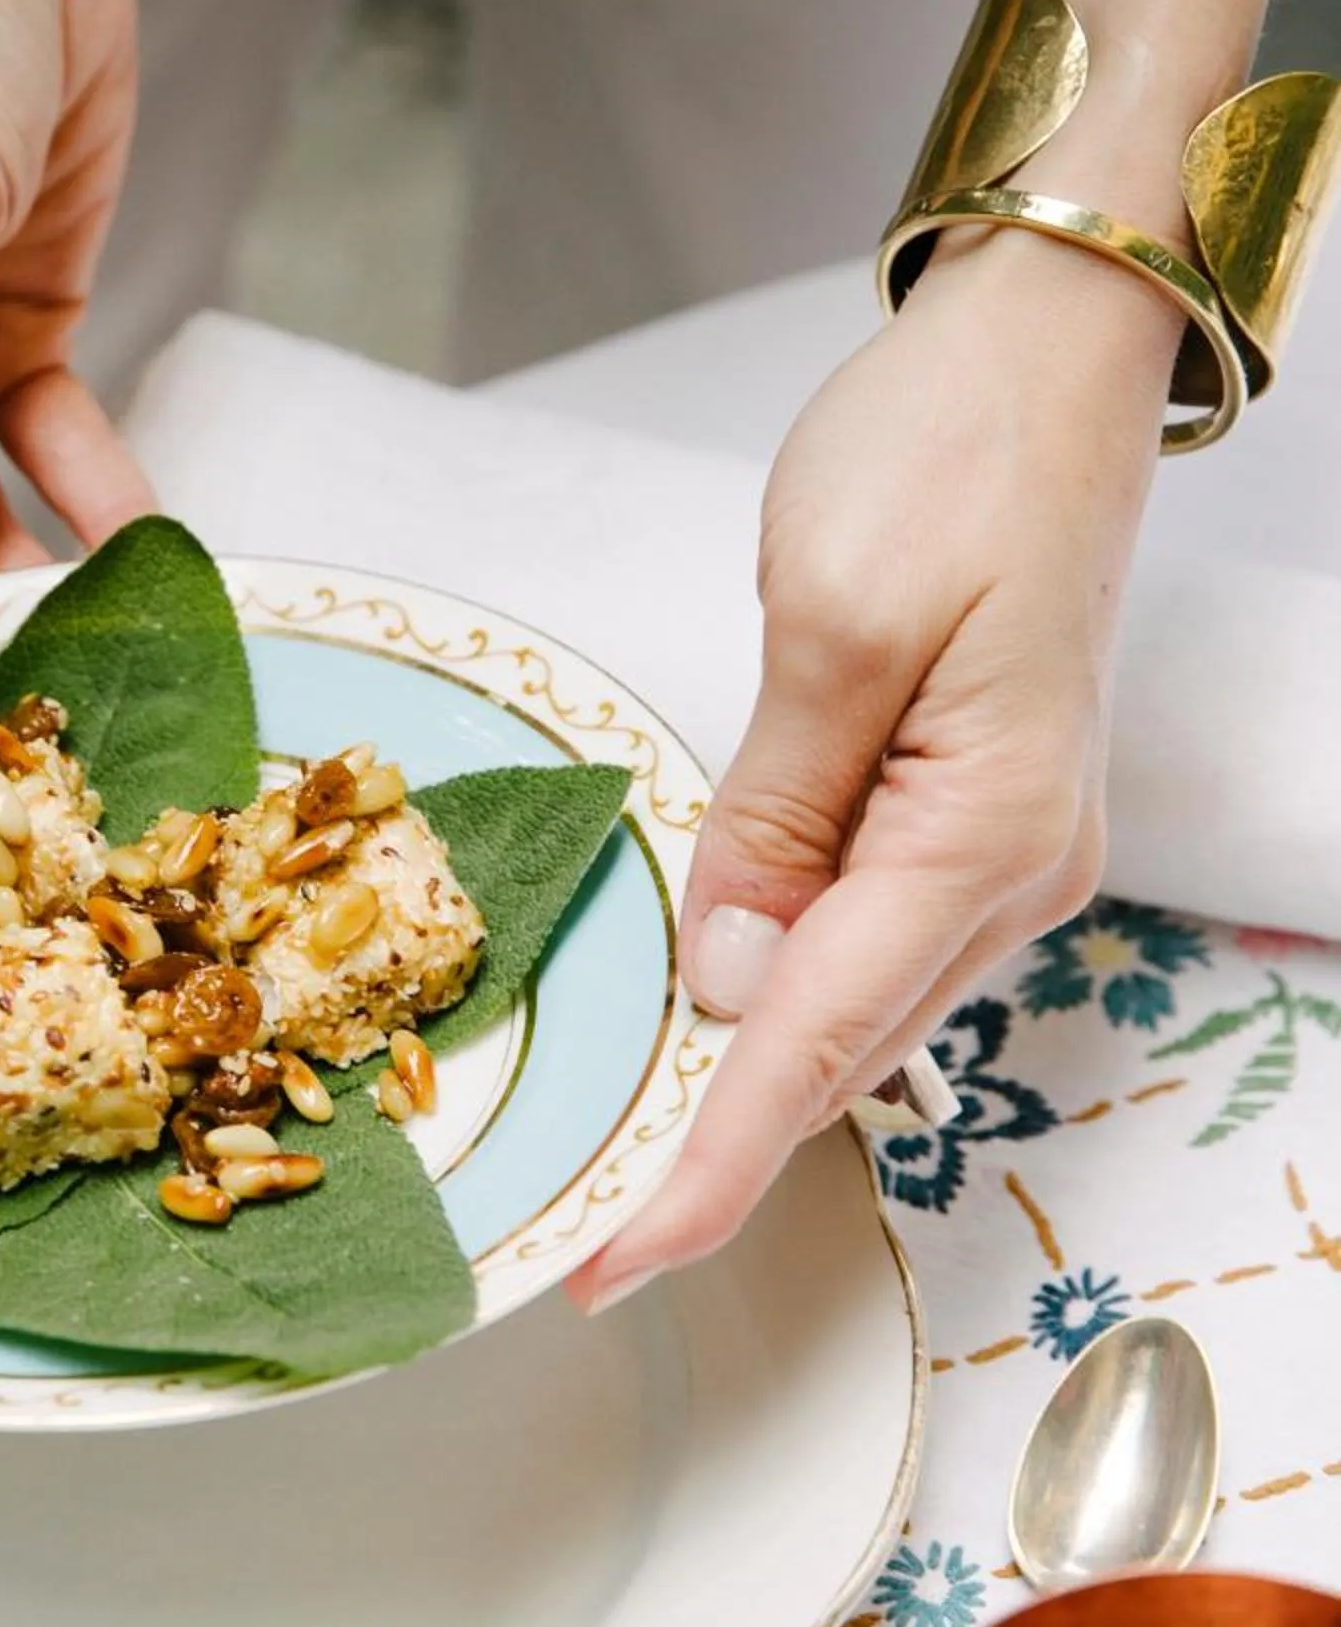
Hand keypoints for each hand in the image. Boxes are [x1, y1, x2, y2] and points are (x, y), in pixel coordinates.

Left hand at [572, 232, 1182, 1306]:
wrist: (1042, 357)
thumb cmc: (948, 457)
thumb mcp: (832, 627)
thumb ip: (775, 816)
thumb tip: (729, 976)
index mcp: (983, 837)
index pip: (815, 1045)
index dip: (708, 1172)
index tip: (612, 1270)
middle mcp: (1010, 870)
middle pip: (839, 1045)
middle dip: (714, 1135)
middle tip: (583, 1216)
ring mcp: (1001, 845)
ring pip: (850, 997)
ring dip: (744, 1058)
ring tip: (627, 1125)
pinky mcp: (971, 806)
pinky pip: (863, 930)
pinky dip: (781, 972)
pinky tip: (713, 981)